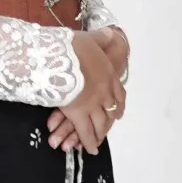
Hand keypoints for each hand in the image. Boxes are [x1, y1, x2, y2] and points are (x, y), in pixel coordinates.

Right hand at [47, 26, 128, 153]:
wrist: (62, 59)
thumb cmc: (74, 47)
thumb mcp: (92, 37)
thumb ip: (103, 38)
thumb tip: (112, 33)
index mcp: (108, 75)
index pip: (119, 93)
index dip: (119, 104)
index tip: (118, 112)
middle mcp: (104, 92)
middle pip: (110, 111)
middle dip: (109, 122)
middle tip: (107, 129)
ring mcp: (93, 104)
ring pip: (100, 123)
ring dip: (100, 134)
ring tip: (97, 144)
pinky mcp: (79, 114)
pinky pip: (85, 131)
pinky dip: (88, 141)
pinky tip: (89, 149)